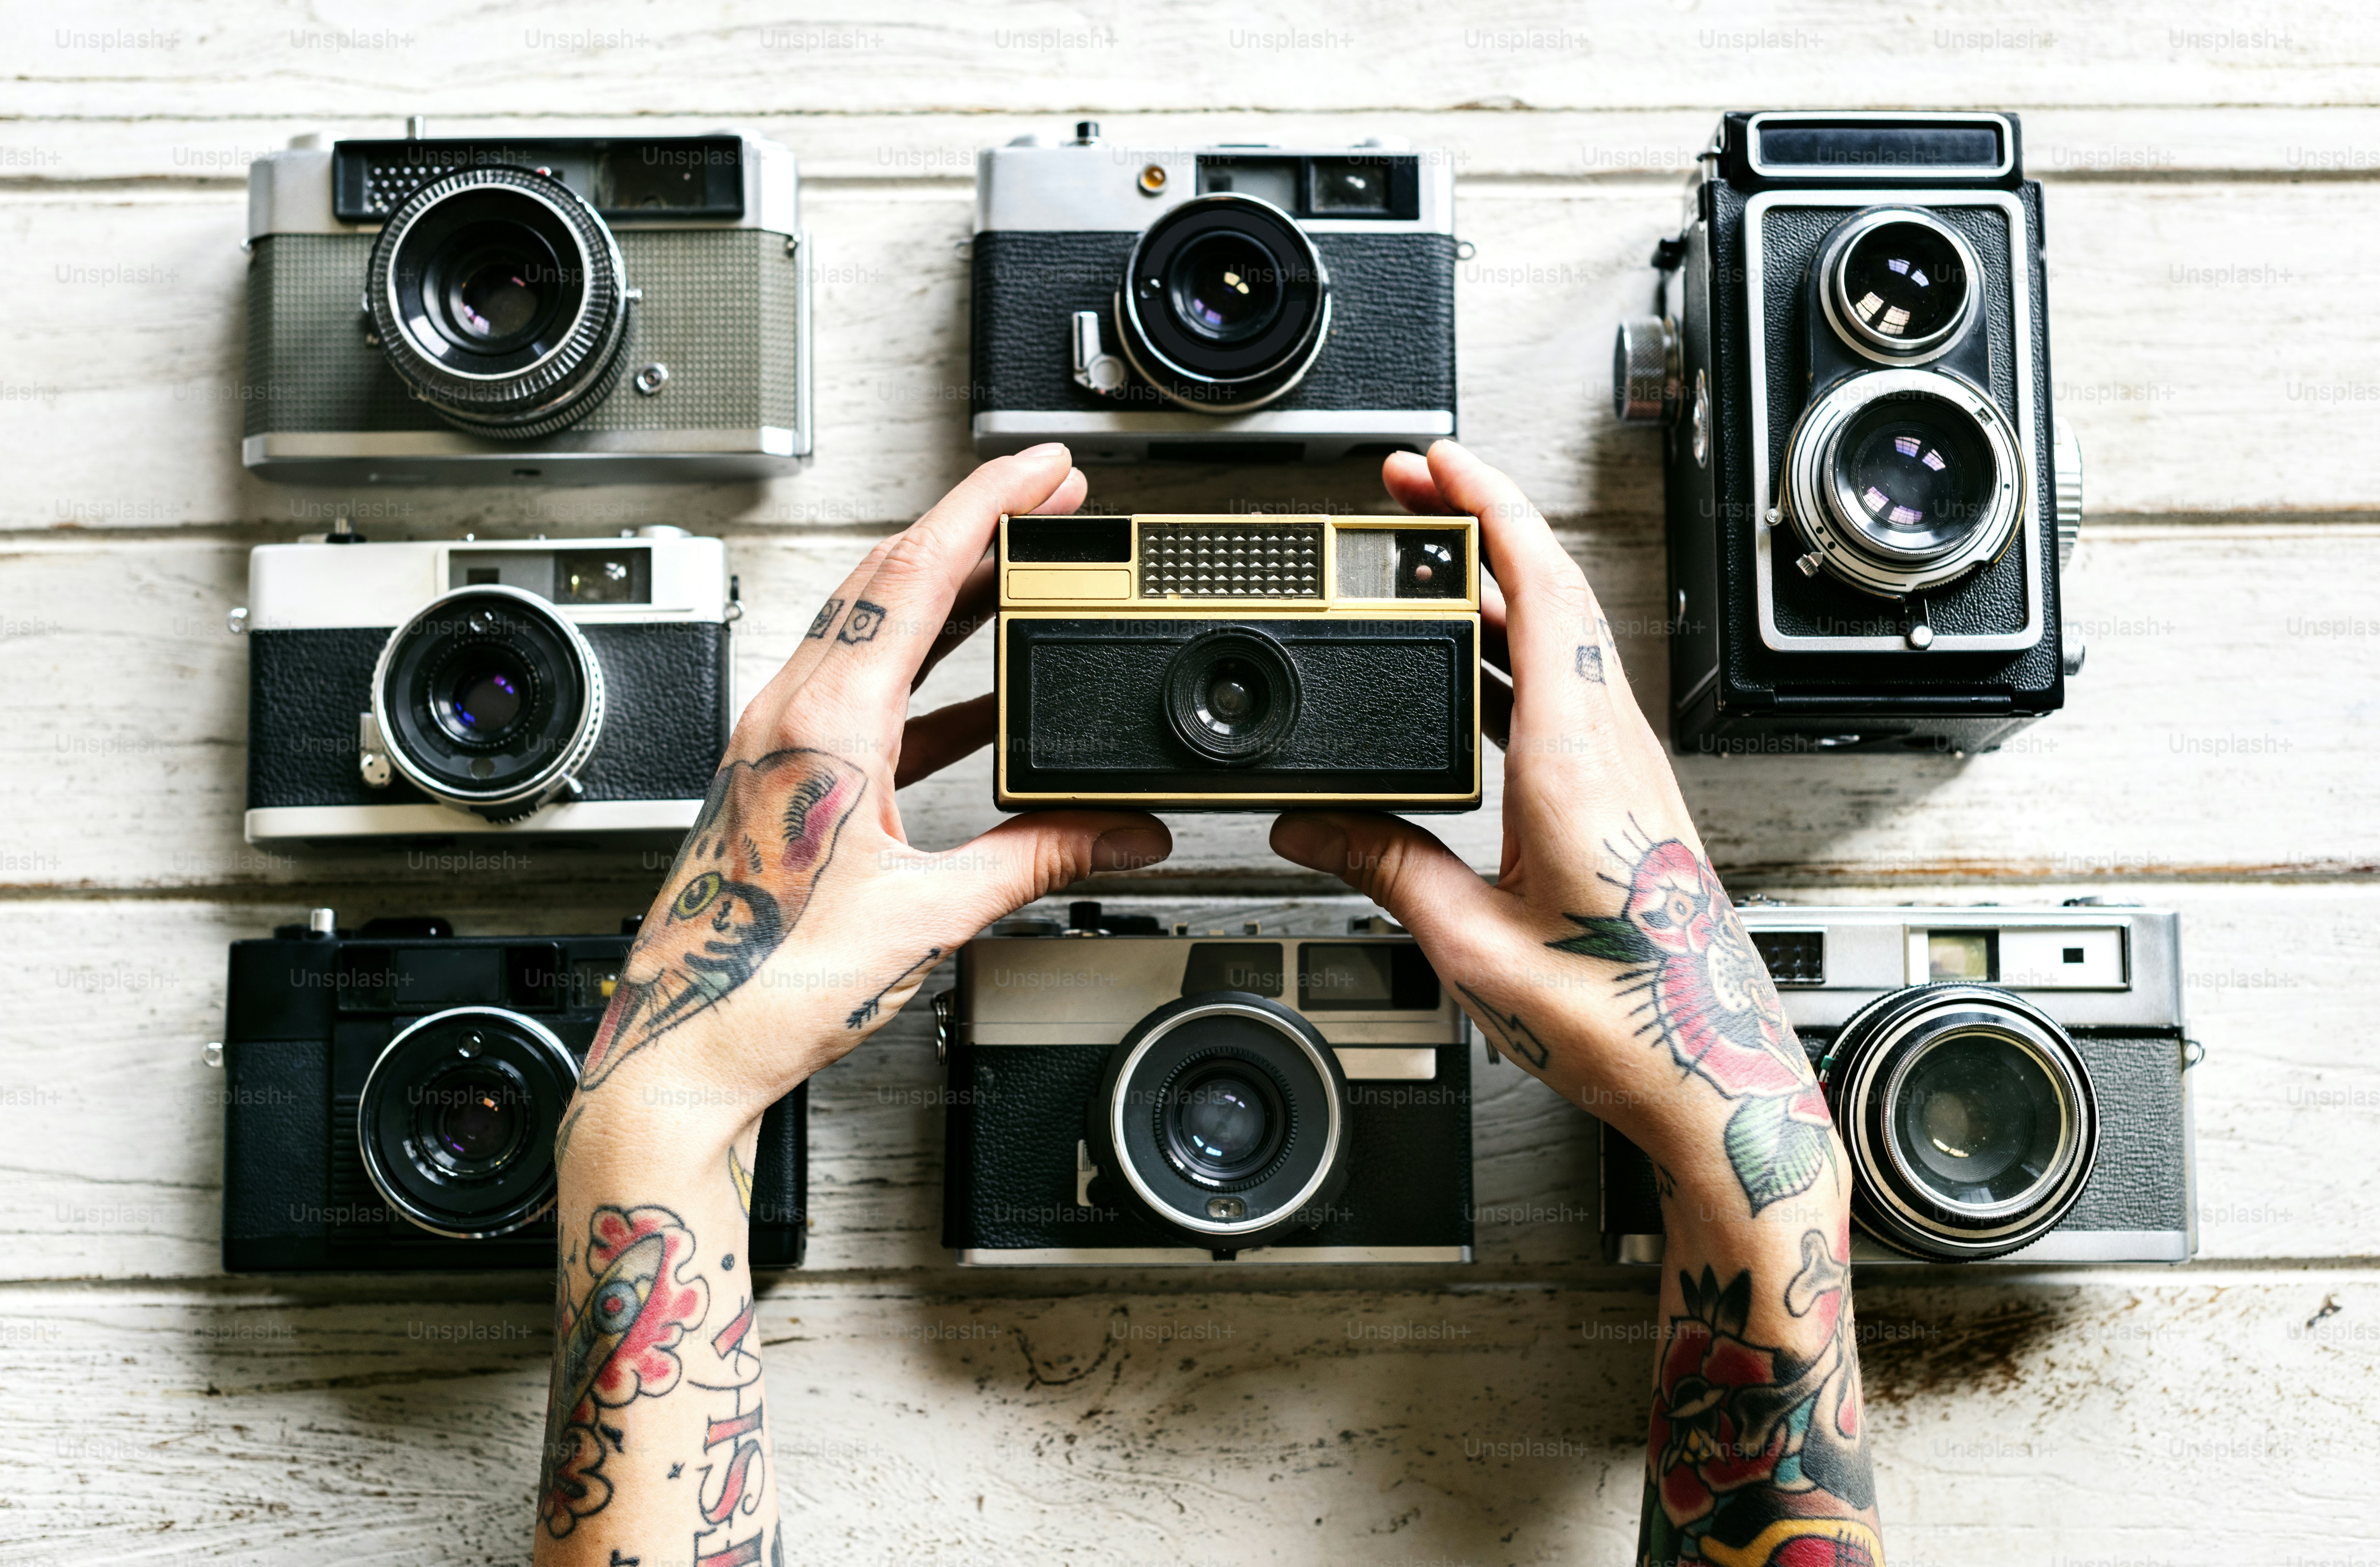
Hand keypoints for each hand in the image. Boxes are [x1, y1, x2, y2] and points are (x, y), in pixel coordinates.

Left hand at [565, 444, 1172, 1150]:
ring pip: (874, 632)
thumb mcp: (929, 915)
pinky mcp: (782, 779)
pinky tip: (983, 698)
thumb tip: (1119, 833)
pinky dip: (930, 678)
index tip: (1043, 469)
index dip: (988, 506)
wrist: (682, 1049)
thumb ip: (1036, 862)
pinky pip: (865, 696)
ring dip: (953, 596)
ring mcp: (779, 744)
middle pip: (890, 580)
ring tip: (1026, 579)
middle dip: (977, 530)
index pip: (915, 572)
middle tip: (1048, 504)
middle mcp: (789, 716)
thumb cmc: (769, 986)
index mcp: (822, 724)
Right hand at [1271, 440, 1880, 1563]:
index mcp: (1574, 757)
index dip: (1485, 506)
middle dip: (1476, 528)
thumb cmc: (1619, 1018)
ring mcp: (1628, 768)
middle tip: (1405, 497)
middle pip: (1551, 591)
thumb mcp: (1470, 942)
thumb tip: (1307, 825)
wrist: (1713, 1075)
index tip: (1434, 462)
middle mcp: (1613, 745)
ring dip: (1495, 592)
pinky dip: (1516, 653)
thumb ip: (1383, 867)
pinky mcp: (1628, 798)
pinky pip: (1571, 690)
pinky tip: (1469, 680)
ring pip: (1564, 639)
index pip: (1537, 584)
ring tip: (1422, 577)